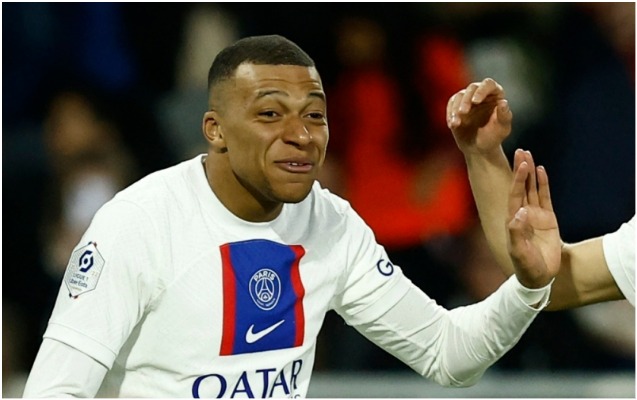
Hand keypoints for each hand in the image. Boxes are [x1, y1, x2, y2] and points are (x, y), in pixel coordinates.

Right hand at [446, 78, 511, 155]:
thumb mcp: (502, 129)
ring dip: (456, 108)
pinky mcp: (456, 106)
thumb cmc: (494, 137)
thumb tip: (503, 102)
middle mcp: (481, 93)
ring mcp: (468, 99)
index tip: (476, 101)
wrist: (480, 148)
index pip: (488, 84)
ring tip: (456, 123)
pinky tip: (452, 125)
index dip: (482, 90)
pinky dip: (450, 114)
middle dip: (466, 99)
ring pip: (459, 96)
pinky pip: (451, 105)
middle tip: (463, 112)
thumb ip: (504, 116)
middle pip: (472, 88)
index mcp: (496, 95)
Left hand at [507, 150, 560, 287]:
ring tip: (529, 156)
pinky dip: (543, 184)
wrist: (540, 276)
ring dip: (530, 173)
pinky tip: (541, 171)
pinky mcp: (548, 219)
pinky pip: (545, 197)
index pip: (514, 195)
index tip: (519, 164)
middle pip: (521, 187)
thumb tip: (520, 212)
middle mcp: (522, 214)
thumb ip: (516, 233)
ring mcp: (535, 215)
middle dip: (520, 170)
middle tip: (520, 151)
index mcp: (512, 219)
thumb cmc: (525, 266)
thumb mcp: (518, 251)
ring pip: (532, 189)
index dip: (516, 180)